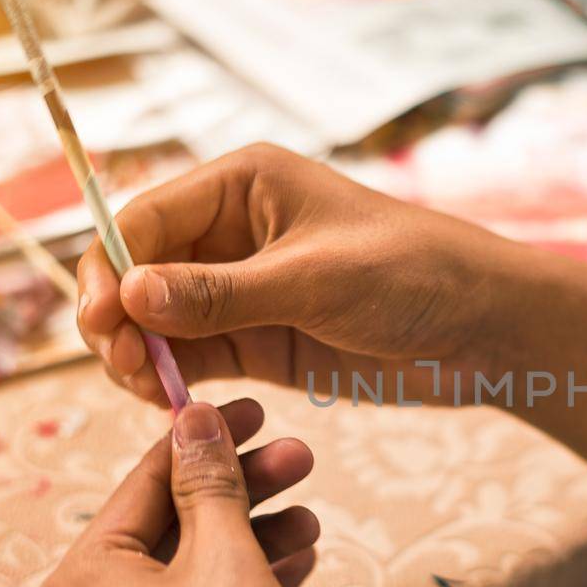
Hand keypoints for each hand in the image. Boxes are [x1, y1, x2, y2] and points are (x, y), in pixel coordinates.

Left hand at [35, 400, 333, 586]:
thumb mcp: (225, 559)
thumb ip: (209, 482)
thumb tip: (193, 416)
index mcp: (81, 581)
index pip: (142, 482)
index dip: (204, 436)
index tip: (252, 406)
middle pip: (171, 526)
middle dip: (240, 489)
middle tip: (298, 454)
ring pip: (193, 572)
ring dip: (253, 535)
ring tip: (311, 510)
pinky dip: (248, 585)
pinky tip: (299, 559)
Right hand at [77, 144, 518, 405]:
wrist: (484, 328)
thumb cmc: (413, 273)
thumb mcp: (314, 279)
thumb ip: (220, 293)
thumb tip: (129, 296)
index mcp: (242, 185)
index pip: (145, 220)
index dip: (110, 268)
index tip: (102, 321)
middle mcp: (231, 232)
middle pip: (137, 271)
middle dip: (117, 316)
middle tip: (125, 366)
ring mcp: (241, 290)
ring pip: (156, 320)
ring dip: (137, 352)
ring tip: (147, 389)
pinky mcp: (259, 340)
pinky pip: (192, 356)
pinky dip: (170, 378)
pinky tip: (167, 402)